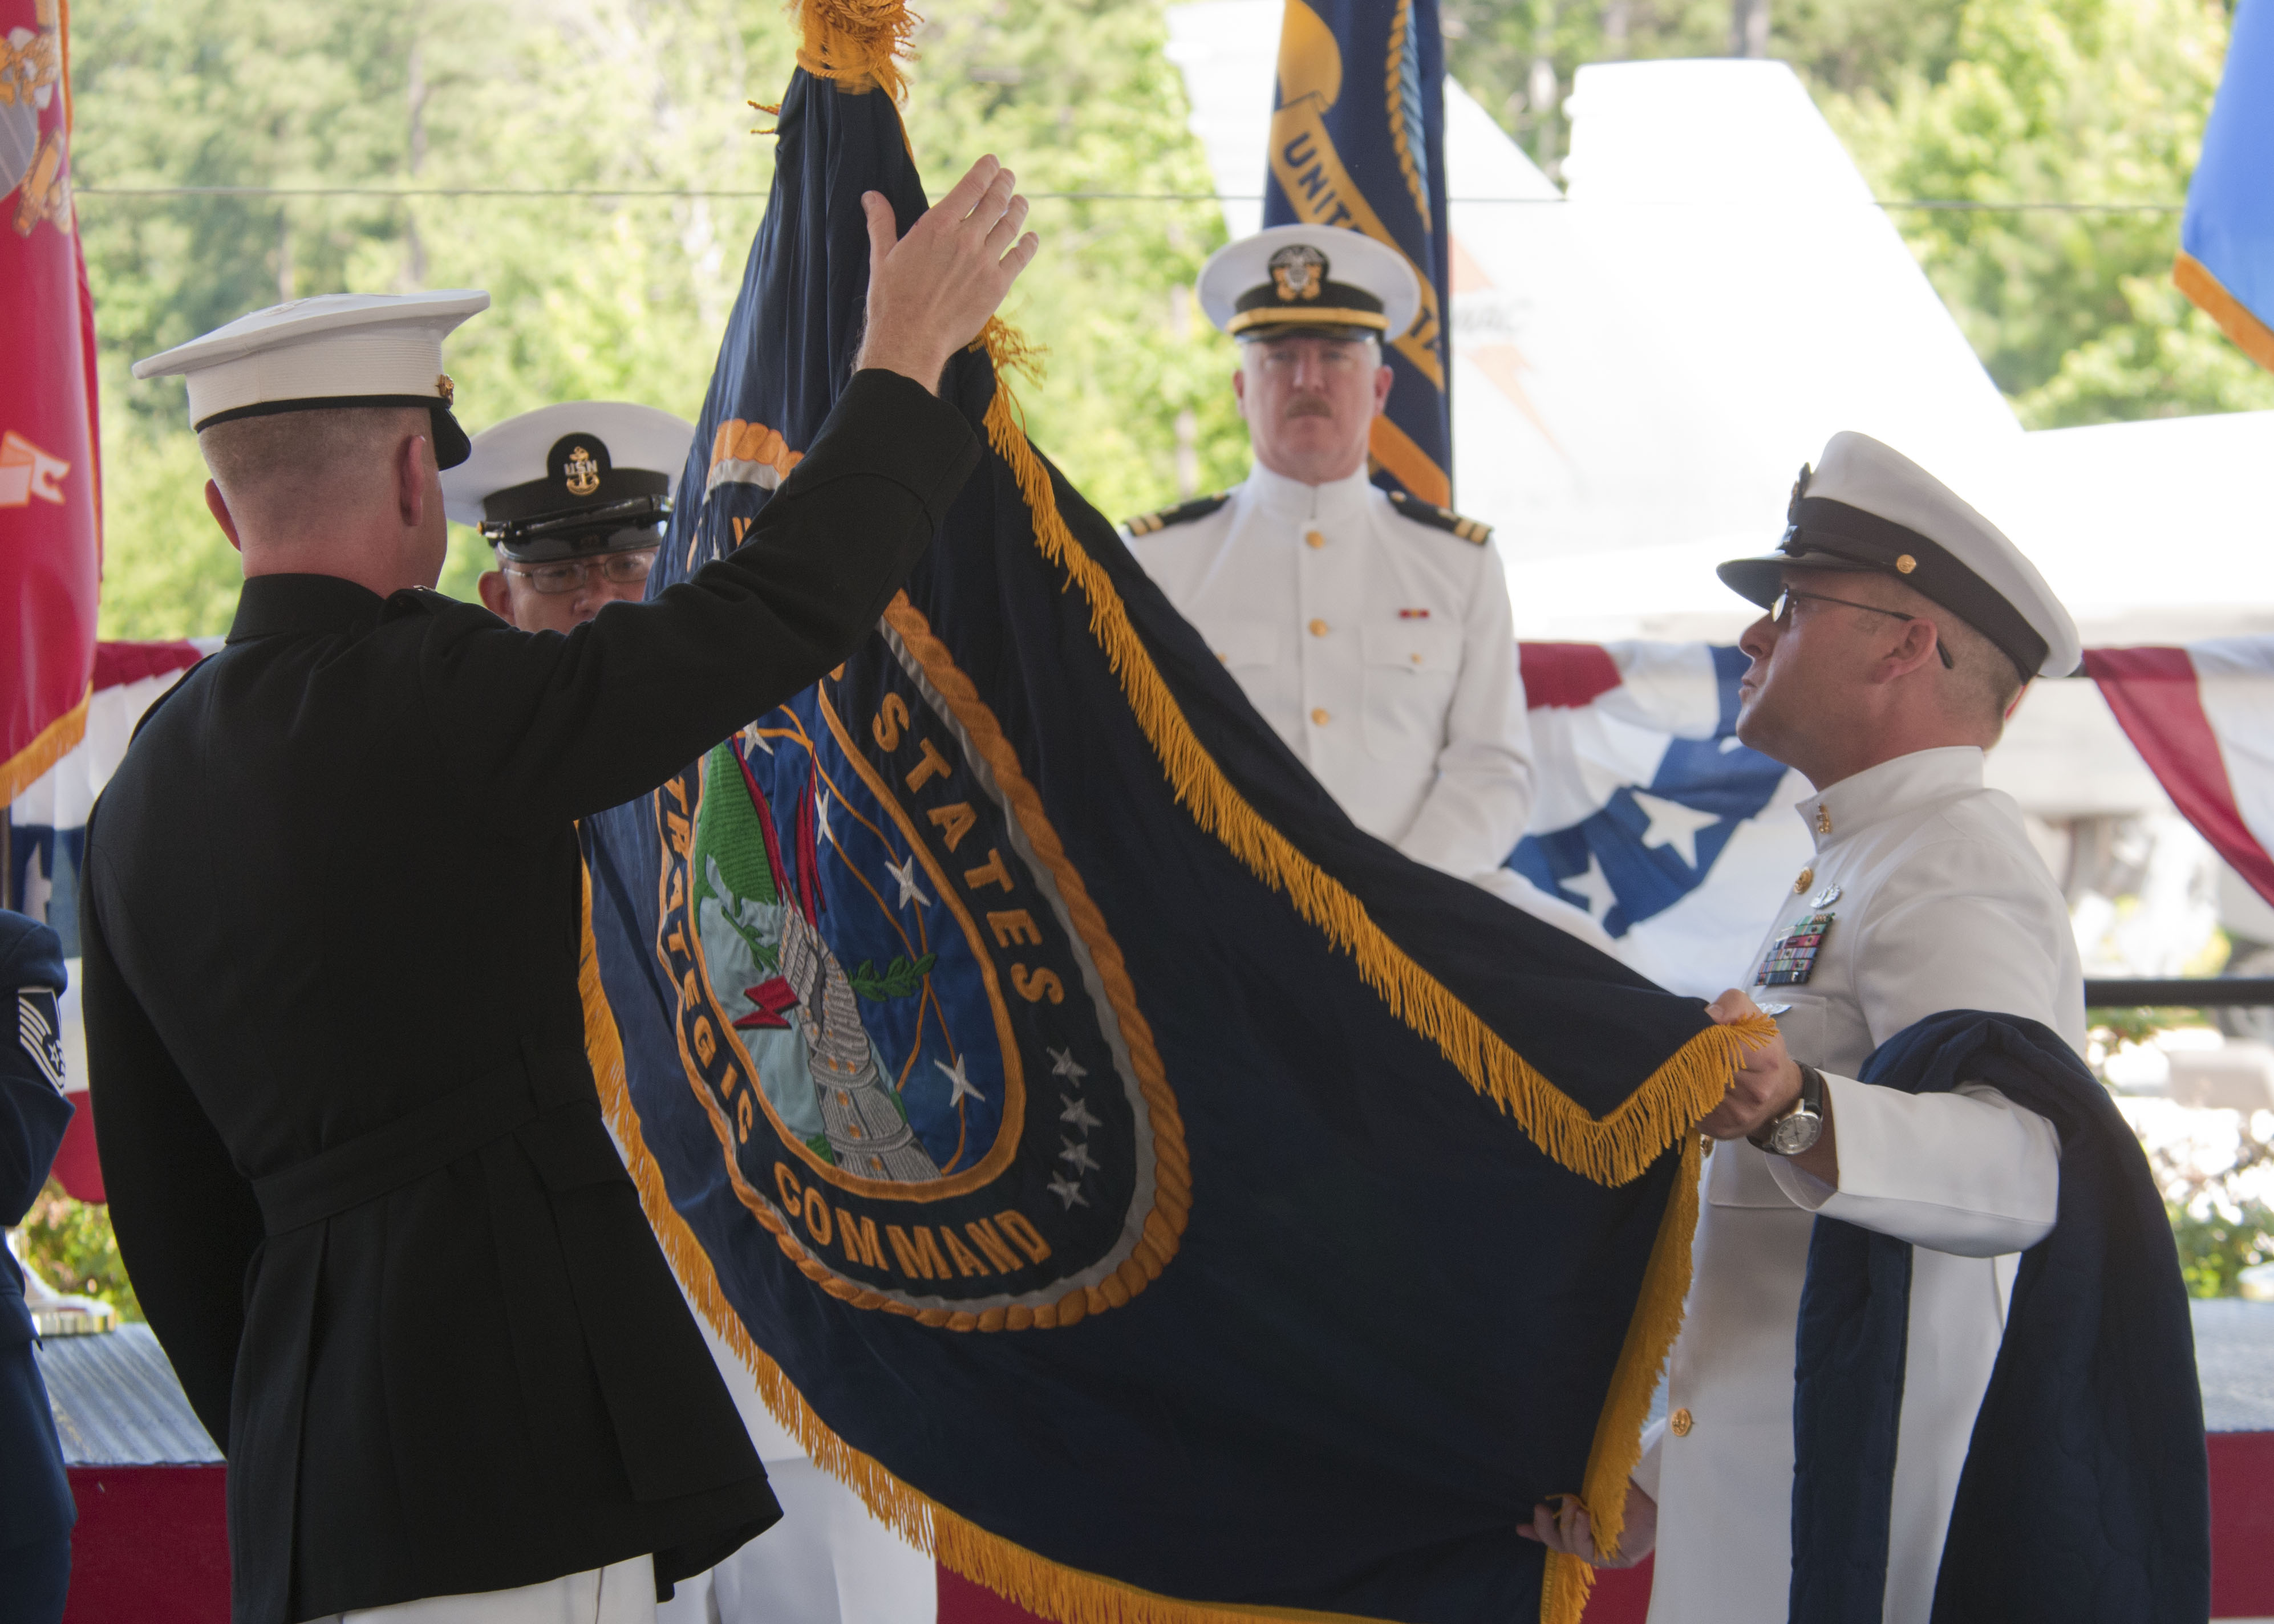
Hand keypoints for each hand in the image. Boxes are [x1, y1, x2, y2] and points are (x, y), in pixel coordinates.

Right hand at [855, 156, 1038, 392]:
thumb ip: (881, 222)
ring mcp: (984, 262)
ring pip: (1010, 226)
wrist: (910, 340)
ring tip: (1021, 202)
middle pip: (995, 201)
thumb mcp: (882, 256)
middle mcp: (965, 239)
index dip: (986, 169)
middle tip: (1008, 177)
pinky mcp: (996, 286)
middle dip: (1004, 185)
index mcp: (937, 225)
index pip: (971, 185)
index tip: (993, 163)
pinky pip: (1019, 258)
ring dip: (1018, 209)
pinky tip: (1031, 238)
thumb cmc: (892, 300)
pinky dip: (1027, 245)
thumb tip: (870, 196)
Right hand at [1517, 1485, 1655, 1567]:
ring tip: (1575, 1506)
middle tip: (1539, 1508)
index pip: (1558, 1532)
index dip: (1539, 1531)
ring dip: (1568, 1525)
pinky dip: (1582, 1534)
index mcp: (1586, 1524)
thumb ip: (1572, 1486)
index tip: (1520, 1527)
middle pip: (1559, 1543)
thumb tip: (1549, 1480)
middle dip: (1546, 1528)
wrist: (1656, 1490)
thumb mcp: (1591, 1484)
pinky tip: (1584, 1517)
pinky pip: (1589, 1553)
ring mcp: (1605, 1552)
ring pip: (1571, 1547)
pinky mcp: (1617, 1560)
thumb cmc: (1624, 1486)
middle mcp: (1594, 1540)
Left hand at [1696, 987, 1802, 1140]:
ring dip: (1686, 1079)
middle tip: (1687, 1051)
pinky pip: (1692, 1111)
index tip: (1696, 1034)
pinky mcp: (1722, 1129)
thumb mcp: (1755, 1019)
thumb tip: (1708, 1015)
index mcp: (1766, 1060)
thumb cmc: (1764, 1051)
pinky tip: (1697, 1089)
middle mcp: (1756, 1092)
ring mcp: (1739, 1115)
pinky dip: (1689, 1098)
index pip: (1719, 1046)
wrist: (1781, 1092)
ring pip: (1693, 1091)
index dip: (1701, 1038)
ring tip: (1694, 1069)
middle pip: (1703, 1070)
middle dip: (1690, 1059)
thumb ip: (1732, 1005)